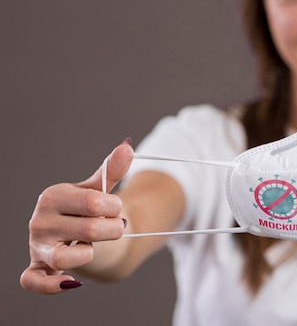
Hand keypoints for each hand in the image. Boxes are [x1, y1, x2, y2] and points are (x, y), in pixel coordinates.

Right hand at [20, 139, 133, 293]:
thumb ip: (112, 170)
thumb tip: (126, 147)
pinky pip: (34, 281)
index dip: (114, 208)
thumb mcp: (99, 188)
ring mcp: (37, 246)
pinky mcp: (37, 268)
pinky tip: (72, 282)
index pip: (93, 203)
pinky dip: (50, 285)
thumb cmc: (88, 208)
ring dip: (89, 254)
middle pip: (88, 230)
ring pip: (66, 257)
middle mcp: (39, 221)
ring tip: (92, 246)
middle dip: (112, 230)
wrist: (80, 233)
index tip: (115, 208)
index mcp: (53, 196)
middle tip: (114, 227)